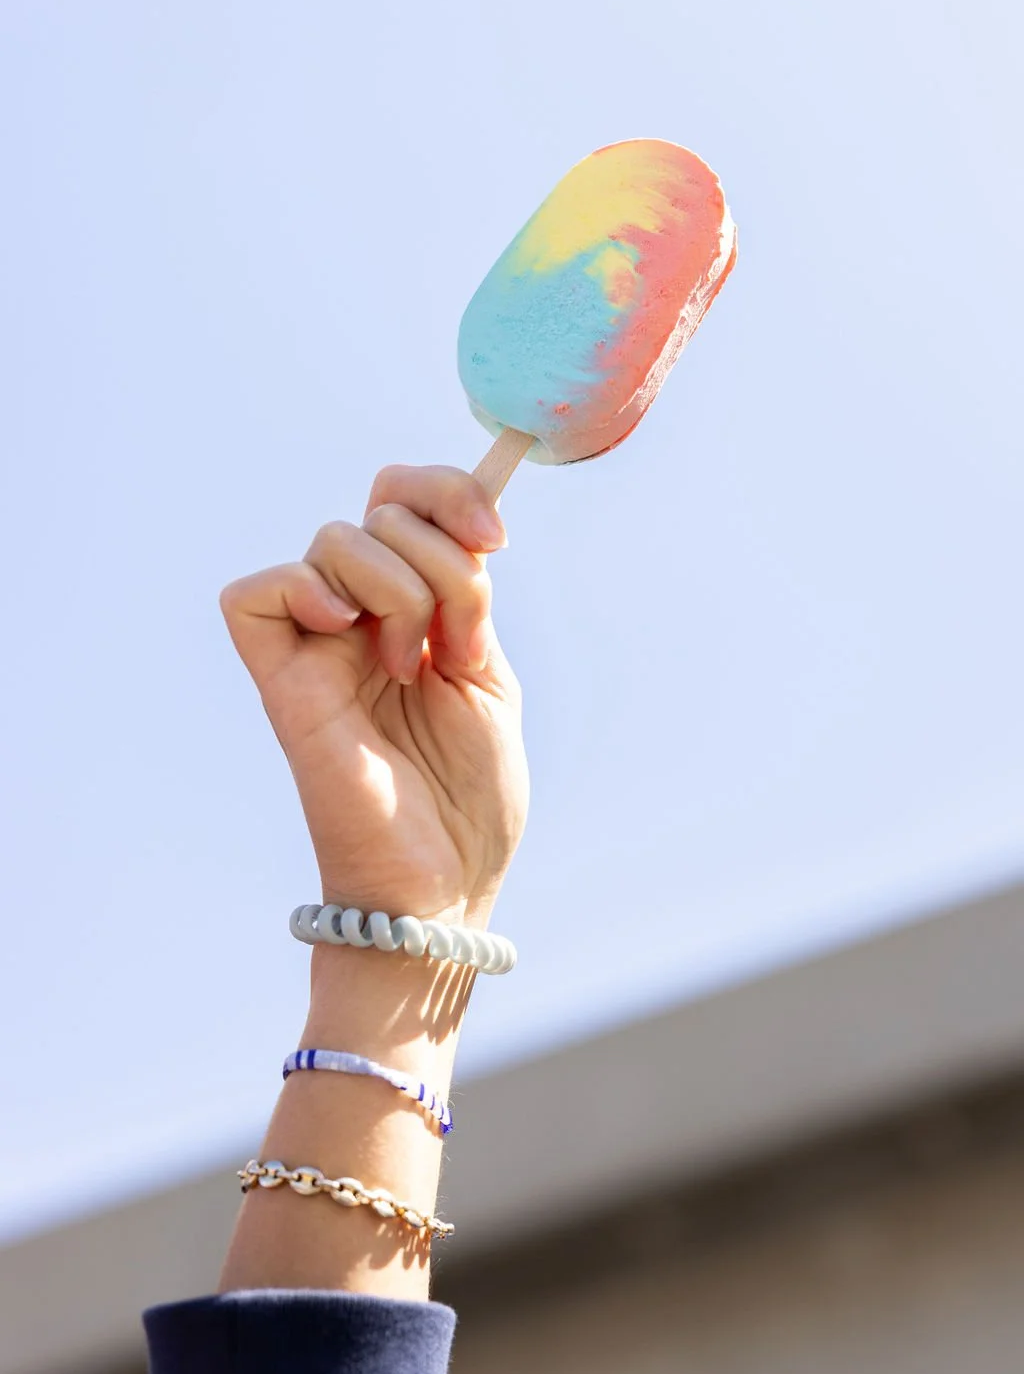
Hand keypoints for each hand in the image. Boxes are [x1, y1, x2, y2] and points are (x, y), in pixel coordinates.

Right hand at [219, 465, 528, 927]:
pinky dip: (303, 587)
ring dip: (401, 589)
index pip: (403, 501)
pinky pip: (254, 596)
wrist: (446, 881)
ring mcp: (317, 647)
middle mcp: (358, 619)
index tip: (494, 535)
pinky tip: (345, 627)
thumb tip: (466, 524)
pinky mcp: (282, 684)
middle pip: (381, 511)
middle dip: (443, 558)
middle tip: (459, 641)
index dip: (447, 492)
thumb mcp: (486, 672)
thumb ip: (467, 594)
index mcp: (409, 611)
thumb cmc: (469, 796)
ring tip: (413, 668)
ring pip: (337, 539)